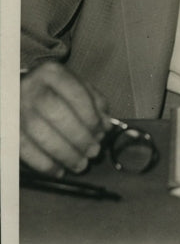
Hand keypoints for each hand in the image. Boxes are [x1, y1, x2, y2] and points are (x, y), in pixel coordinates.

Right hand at [20, 62, 112, 176]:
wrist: (16, 93)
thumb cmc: (51, 91)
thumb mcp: (73, 86)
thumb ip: (93, 101)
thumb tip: (106, 124)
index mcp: (52, 73)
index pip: (76, 94)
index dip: (91, 116)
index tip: (101, 133)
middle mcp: (32, 88)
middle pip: (58, 115)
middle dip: (80, 137)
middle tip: (94, 151)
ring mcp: (17, 110)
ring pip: (42, 135)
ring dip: (65, 154)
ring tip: (81, 164)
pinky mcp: (8, 130)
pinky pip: (25, 150)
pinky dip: (45, 164)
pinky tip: (59, 170)